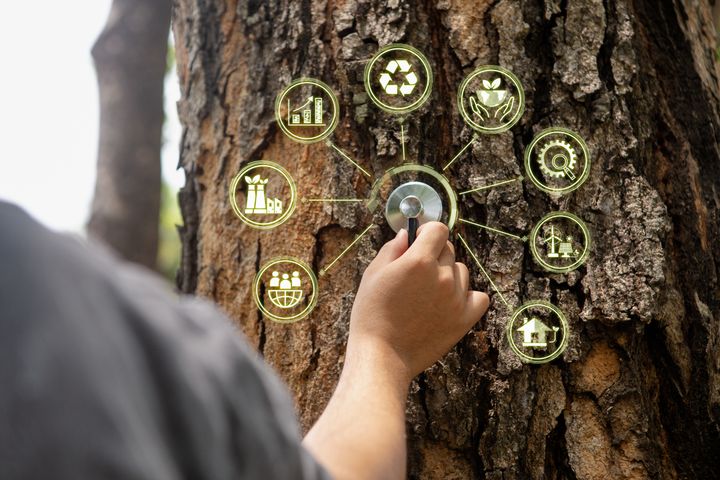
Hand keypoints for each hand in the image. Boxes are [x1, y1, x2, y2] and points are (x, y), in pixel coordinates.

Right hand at [347, 222, 488, 382]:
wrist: (382, 356)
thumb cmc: (371, 315)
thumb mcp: (373, 275)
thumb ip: (392, 249)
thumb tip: (406, 235)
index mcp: (419, 261)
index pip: (438, 229)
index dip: (427, 231)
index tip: (419, 240)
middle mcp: (442, 276)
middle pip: (448, 250)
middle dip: (433, 255)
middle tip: (416, 273)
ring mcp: (456, 298)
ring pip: (461, 272)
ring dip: (448, 275)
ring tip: (428, 294)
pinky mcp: (465, 319)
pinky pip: (479, 297)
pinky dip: (467, 297)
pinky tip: (449, 303)